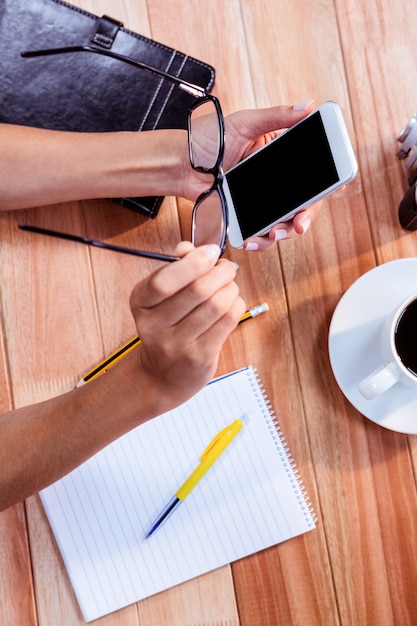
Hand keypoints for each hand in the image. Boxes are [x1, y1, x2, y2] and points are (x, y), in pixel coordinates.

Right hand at [129, 242, 245, 407]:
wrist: (162, 376)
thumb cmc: (166, 327)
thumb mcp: (160, 297)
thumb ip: (175, 268)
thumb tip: (189, 249)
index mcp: (140, 303)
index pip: (163, 281)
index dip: (193, 262)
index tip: (210, 252)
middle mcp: (154, 326)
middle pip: (197, 290)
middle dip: (220, 272)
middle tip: (227, 268)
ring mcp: (176, 345)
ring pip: (216, 305)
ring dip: (231, 288)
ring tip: (230, 285)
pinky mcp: (199, 358)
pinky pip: (227, 322)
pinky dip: (236, 305)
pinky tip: (232, 302)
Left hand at [182, 101, 321, 250]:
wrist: (183, 164)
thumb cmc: (210, 139)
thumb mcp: (246, 123)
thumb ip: (277, 117)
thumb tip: (307, 106)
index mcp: (281, 157)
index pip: (311, 174)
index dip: (324, 186)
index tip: (330, 192)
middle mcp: (276, 182)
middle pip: (302, 205)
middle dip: (304, 218)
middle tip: (299, 225)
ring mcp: (261, 201)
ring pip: (284, 223)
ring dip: (283, 233)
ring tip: (274, 234)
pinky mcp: (245, 216)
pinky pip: (260, 233)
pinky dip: (259, 241)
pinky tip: (252, 241)